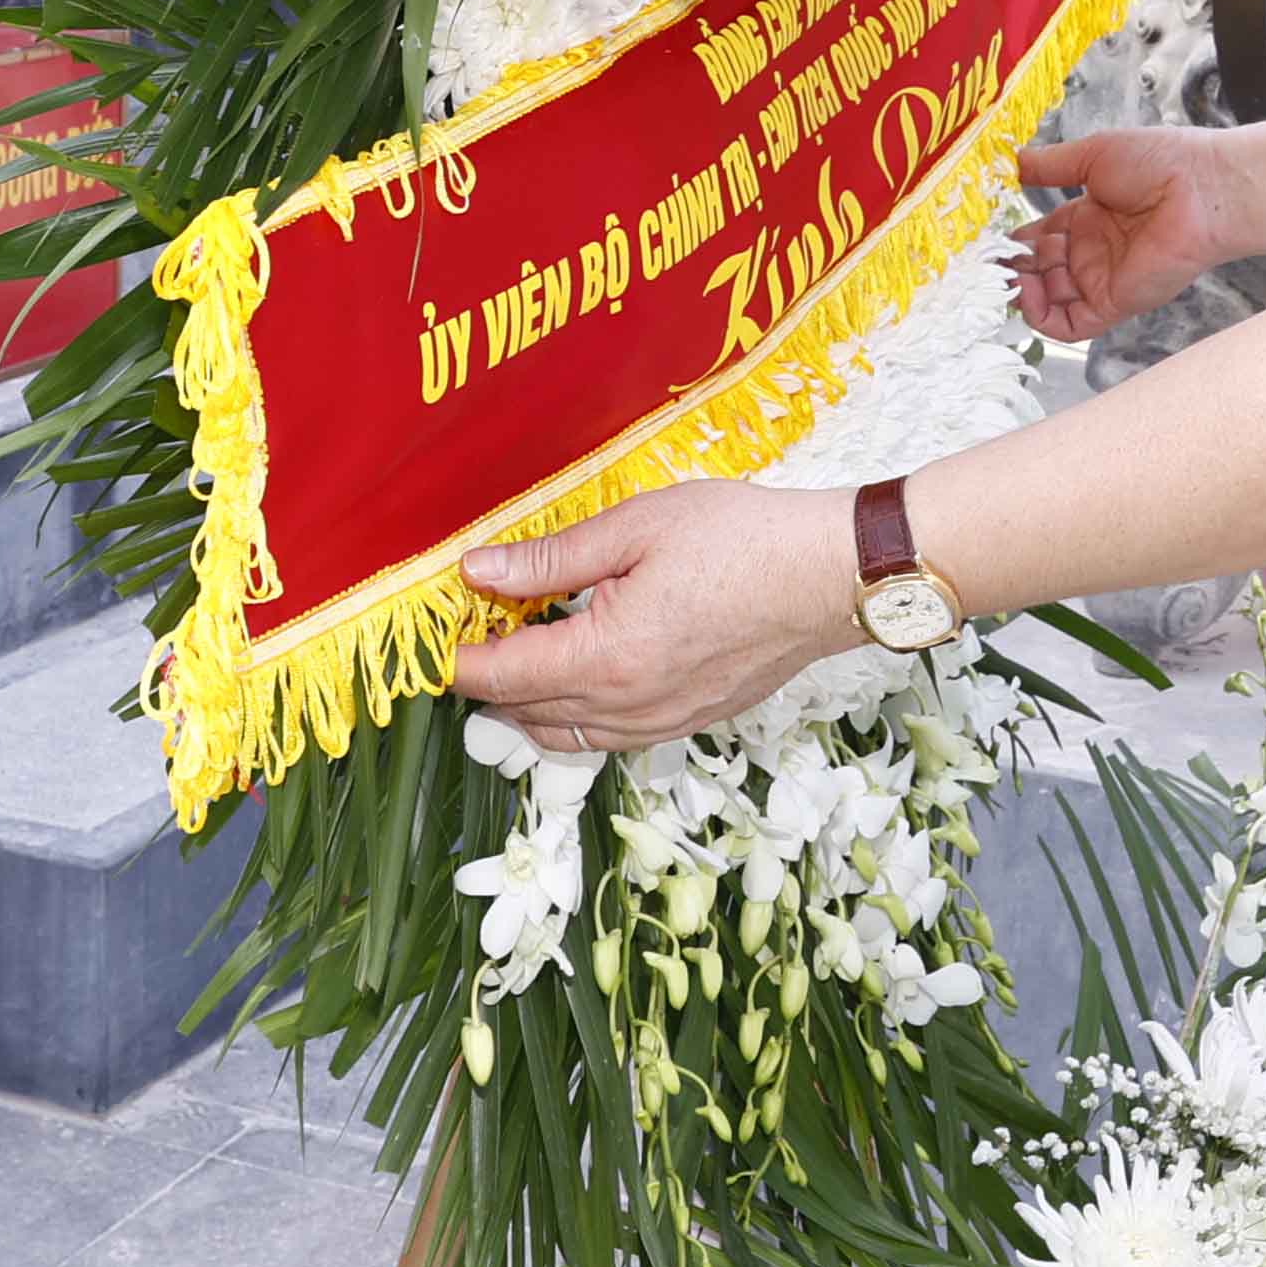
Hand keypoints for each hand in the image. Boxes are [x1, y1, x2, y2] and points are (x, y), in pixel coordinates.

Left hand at [450, 479, 864, 749]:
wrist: (830, 576)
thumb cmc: (741, 540)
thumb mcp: (635, 529)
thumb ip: (550, 560)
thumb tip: (477, 573)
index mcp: (605, 658)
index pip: (502, 676)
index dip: (458, 661)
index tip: (435, 639)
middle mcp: (628, 707)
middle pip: (526, 713)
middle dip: (488, 682)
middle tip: (471, 638)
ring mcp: (662, 722)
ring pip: (567, 735)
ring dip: (529, 707)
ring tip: (515, 663)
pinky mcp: (691, 721)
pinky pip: (611, 738)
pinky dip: (577, 717)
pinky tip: (580, 679)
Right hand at [1007, 131, 1236, 339]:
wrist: (1203, 188)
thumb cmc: (1159, 163)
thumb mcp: (1092, 155)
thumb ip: (1048, 165)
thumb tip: (1010, 161)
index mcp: (1087, 217)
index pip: (1039, 237)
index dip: (1014, 240)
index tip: (987, 235)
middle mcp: (1091, 251)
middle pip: (1038, 270)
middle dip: (1011, 266)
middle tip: (988, 258)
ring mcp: (1100, 279)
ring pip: (1048, 299)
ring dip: (1021, 291)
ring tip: (1006, 274)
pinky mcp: (1112, 303)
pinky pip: (1069, 325)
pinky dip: (1041, 317)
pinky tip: (1026, 293)